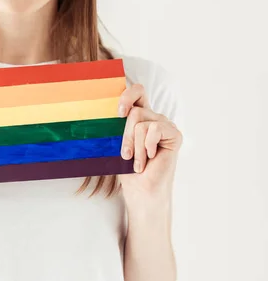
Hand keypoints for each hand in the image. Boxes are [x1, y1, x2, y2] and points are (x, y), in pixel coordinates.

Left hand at [117, 84, 182, 198]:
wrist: (140, 189)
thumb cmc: (126, 168)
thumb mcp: (116, 142)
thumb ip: (116, 125)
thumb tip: (105, 112)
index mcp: (140, 117)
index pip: (138, 92)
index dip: (128, 95)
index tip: (118, 113)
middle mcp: (153, 117)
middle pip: (135, 111)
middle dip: (125, 136)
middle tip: (125, 155)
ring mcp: (164, 125)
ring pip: (140, 123)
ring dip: (135, 146)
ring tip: (138, 161)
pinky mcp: (174, 134)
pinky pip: (154, 129)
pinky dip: (147, 146)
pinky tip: (151, 157)